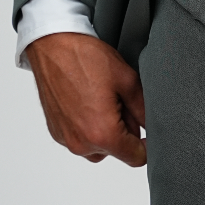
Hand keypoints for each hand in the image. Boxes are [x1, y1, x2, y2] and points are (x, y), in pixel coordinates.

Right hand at [26, 33, 146, 166]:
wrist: (51, 45)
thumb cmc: (85, 58)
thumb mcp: (127, 81)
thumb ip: (144, 111)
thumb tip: (152, 127)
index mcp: (102, 134)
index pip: (136, 158)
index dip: (147, 144)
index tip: (146, 127)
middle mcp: (81, 143)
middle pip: (117, 151)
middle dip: (125, 131)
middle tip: (120, 101)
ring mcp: (66, 139)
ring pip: (99, 146)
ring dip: (106, 130)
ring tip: (103, 99)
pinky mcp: (56, 132)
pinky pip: (81, 138)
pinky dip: (88, 125)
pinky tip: (87, 100)